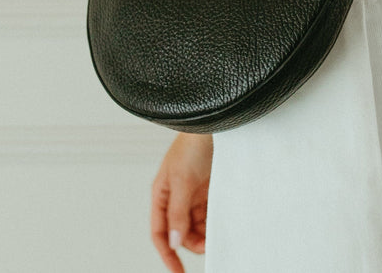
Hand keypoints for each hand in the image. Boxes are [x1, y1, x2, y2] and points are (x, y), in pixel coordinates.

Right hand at [150, 132, 212, 270]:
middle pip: (179, 232)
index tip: (178, 272)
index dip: (166, 253)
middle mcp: (176, 195)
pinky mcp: (209, 189)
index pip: (159, 231)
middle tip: (207, 247)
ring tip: (217, 235)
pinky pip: (209, 213)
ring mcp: (193, 193)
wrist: (217, 123)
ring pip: (196, 225)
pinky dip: (214, 221)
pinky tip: (222, 223)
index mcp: (162, 193)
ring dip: (205, 233)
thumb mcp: (182, 180)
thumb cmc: (192, 143)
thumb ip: (177, 212)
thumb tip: (173, 240)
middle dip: (191, 243)